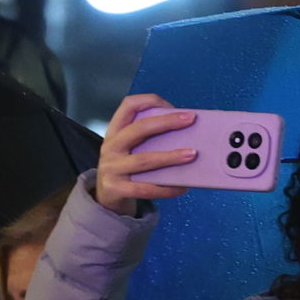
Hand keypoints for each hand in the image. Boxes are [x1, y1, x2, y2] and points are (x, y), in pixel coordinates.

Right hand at [94, 94, 199, 215]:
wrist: (107, 198)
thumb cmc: (127, 168)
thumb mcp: (129, 148)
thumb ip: (148, 138)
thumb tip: (186, 132)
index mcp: (115, 131)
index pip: (128, 105)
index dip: (150, 101)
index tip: (171, 106)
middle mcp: (111, 147)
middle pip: (138, 129)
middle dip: (166, 122)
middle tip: (190, 120)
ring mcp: (111, 168)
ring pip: (144, 160)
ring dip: (170, 157)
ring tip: (192, 154)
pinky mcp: (116, 189)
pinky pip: (146, 189)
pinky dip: (166, 188)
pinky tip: (183, 187)